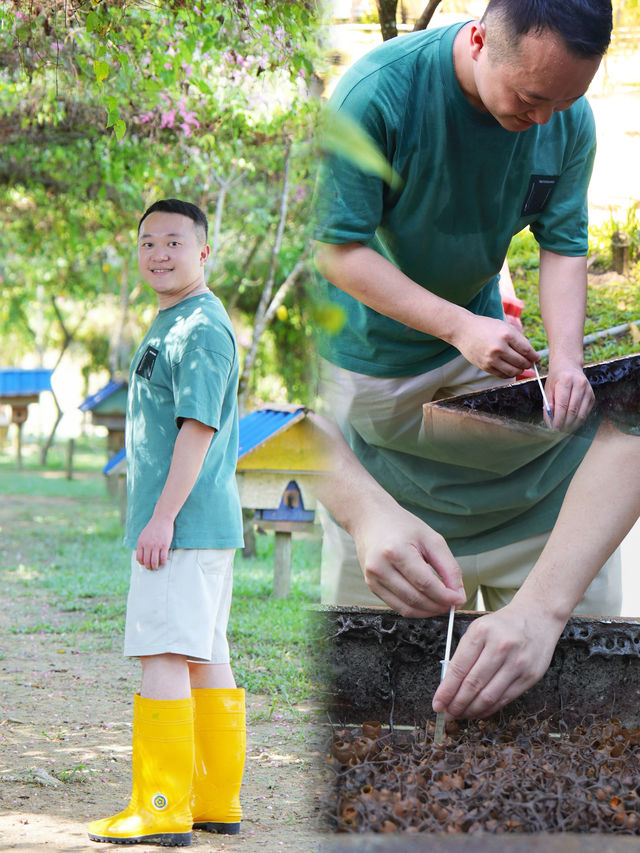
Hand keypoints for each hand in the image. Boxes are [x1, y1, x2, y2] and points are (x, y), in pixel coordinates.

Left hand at [136, 513, 173, 570]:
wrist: (162, 518)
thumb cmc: (153, 527)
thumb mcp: (143, 535)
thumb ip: (142, 544)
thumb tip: (142, 555)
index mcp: (141, 543)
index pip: (139, 558)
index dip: (142, 563)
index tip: (145, 564)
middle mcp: (147, 545)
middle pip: (146, 561)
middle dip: (149, 567)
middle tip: (151, 568)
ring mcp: (156, 546)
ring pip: (154, 562)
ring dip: (155, 567)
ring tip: (157, 567)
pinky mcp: (164, 545)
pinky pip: (163, 558)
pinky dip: (163, 562)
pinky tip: (163, 562)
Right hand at [351, 504, 465, 617]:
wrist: (371, 520)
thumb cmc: (401, 526)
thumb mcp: (431, 539)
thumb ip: (448, 567)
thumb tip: (458, 594)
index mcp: (395, 551)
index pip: (425, 583)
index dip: (445, 596)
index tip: (458, 599)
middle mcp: (380, 567)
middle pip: (415, 598)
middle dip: (438, 606)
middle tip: (452, 604)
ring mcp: (373, 579)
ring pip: (406, 608)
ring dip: (427, 611)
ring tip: (441, 604)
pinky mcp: (371, 586)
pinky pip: (396, 607)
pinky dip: (414, 609)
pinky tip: (425, 603)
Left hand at [432, 602, 564, 718]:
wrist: (537, 616)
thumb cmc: (502, 625)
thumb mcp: (478, 629)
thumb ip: (463, 655)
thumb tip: (448, 686)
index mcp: (481, 632)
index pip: (458, 668)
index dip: (446, 690)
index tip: (437, 704)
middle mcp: (500, 647)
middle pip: (473, 685)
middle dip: (456, 704)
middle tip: (447, 715)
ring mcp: (517, 662)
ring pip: (489, 696)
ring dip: (471, 710)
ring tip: (461, 715)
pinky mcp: (530, 676)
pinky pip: (505, 699)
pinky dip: (489, 709)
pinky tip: (479, 711)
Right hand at [450, 314, 537, 378]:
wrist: (463, 330)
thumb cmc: (485, 327)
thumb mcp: (504, 326)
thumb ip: (518, 339)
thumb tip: (530, 354)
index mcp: (507, 335)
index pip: (527, 350)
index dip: (534, 356)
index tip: (536, 358)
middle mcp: (500, 348)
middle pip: (522, 362)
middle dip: (528, 364)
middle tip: (529, 363)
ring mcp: (491, 358)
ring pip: (513, 372)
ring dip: (520, 371)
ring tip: (520, 367)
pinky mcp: (485, 366)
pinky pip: (502, 375)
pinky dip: (509, 374)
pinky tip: (509, 368)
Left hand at [545, 360, 594, 430]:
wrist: (569, 366)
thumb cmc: (556, 378)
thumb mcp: (548, 388)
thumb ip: (548, 405)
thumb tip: (550, 422)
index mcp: (566, 381)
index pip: (562, 405)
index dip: (558, 420)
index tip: (553, 428)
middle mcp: (579, 385)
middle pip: (572, 411)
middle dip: (564, 424)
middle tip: (558, 432)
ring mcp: (588, 390)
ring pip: (581, 414)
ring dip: (572, 425)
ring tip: (563, 430)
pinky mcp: (592, 396)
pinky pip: (586, 413)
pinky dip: (578, 421)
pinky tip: (571, 424)